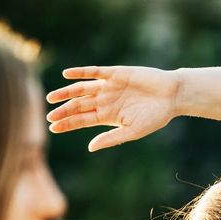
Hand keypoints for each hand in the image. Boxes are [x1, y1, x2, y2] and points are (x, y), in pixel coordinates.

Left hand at [46, 66, 182, 151]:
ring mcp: (109, 86)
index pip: (82, 120)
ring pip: (82, 89)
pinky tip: (67, 75)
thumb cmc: (156, 116)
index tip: (52, 128)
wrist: (172, 96)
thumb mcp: (132, 131)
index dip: (67, 123)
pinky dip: (80, 72)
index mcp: (108, 116)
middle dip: (63, 111)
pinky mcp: (115, 73)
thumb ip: (111, 138)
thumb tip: (90, 147)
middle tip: (48, 116)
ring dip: (66, 92)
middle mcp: (105, 100)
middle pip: (78, 105)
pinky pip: (94, 72)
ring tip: (51, 98)